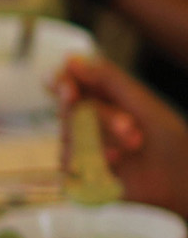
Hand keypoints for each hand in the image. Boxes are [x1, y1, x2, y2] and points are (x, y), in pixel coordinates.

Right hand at [55, 57, 187, 218]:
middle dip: (102, 118)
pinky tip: (115, 165)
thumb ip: (107, 79)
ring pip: (68, 137)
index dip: (62, 84)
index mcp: (101, 97)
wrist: (178, 178)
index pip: (67, 83)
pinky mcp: (79, 173)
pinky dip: (92, 163)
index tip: (69, 93)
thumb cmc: (167, 138)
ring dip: (101, 142)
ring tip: (132, 148)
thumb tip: (70, 59)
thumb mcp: (140, 101)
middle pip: (69, 111)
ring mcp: (82, 147)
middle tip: (131, 128)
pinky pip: (68, 164)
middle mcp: (87, 121)